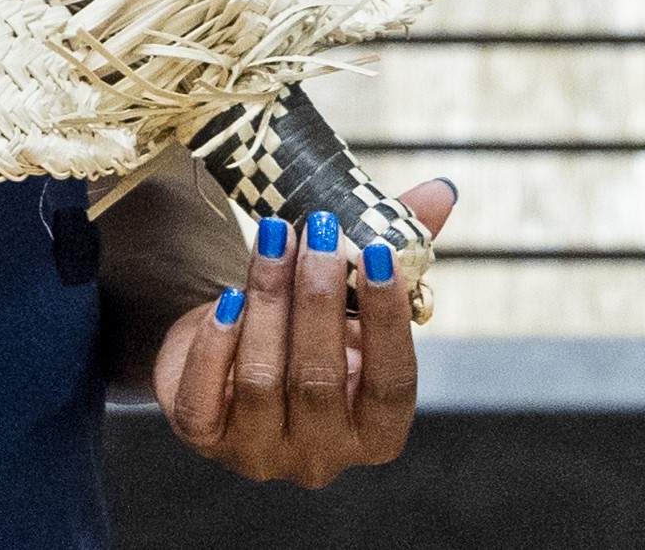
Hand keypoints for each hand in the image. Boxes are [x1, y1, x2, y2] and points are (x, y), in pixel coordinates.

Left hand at [154, 180, 457, 485]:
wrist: (226, 353)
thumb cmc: (304, 330)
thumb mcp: (352, 300)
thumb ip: (398, 255)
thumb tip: (441, 189)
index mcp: (376, 431)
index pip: (393, 383)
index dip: (388, 321)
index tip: (379, 253)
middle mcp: (324, 454)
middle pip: (321, 379)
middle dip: (318, 298)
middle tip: (315, 231)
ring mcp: (261, 453)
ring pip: (263, 379)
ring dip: (267, 301)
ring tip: (271, 238)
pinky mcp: (203, 437)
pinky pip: (203, 398)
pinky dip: (215, 345)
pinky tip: (227, 297)